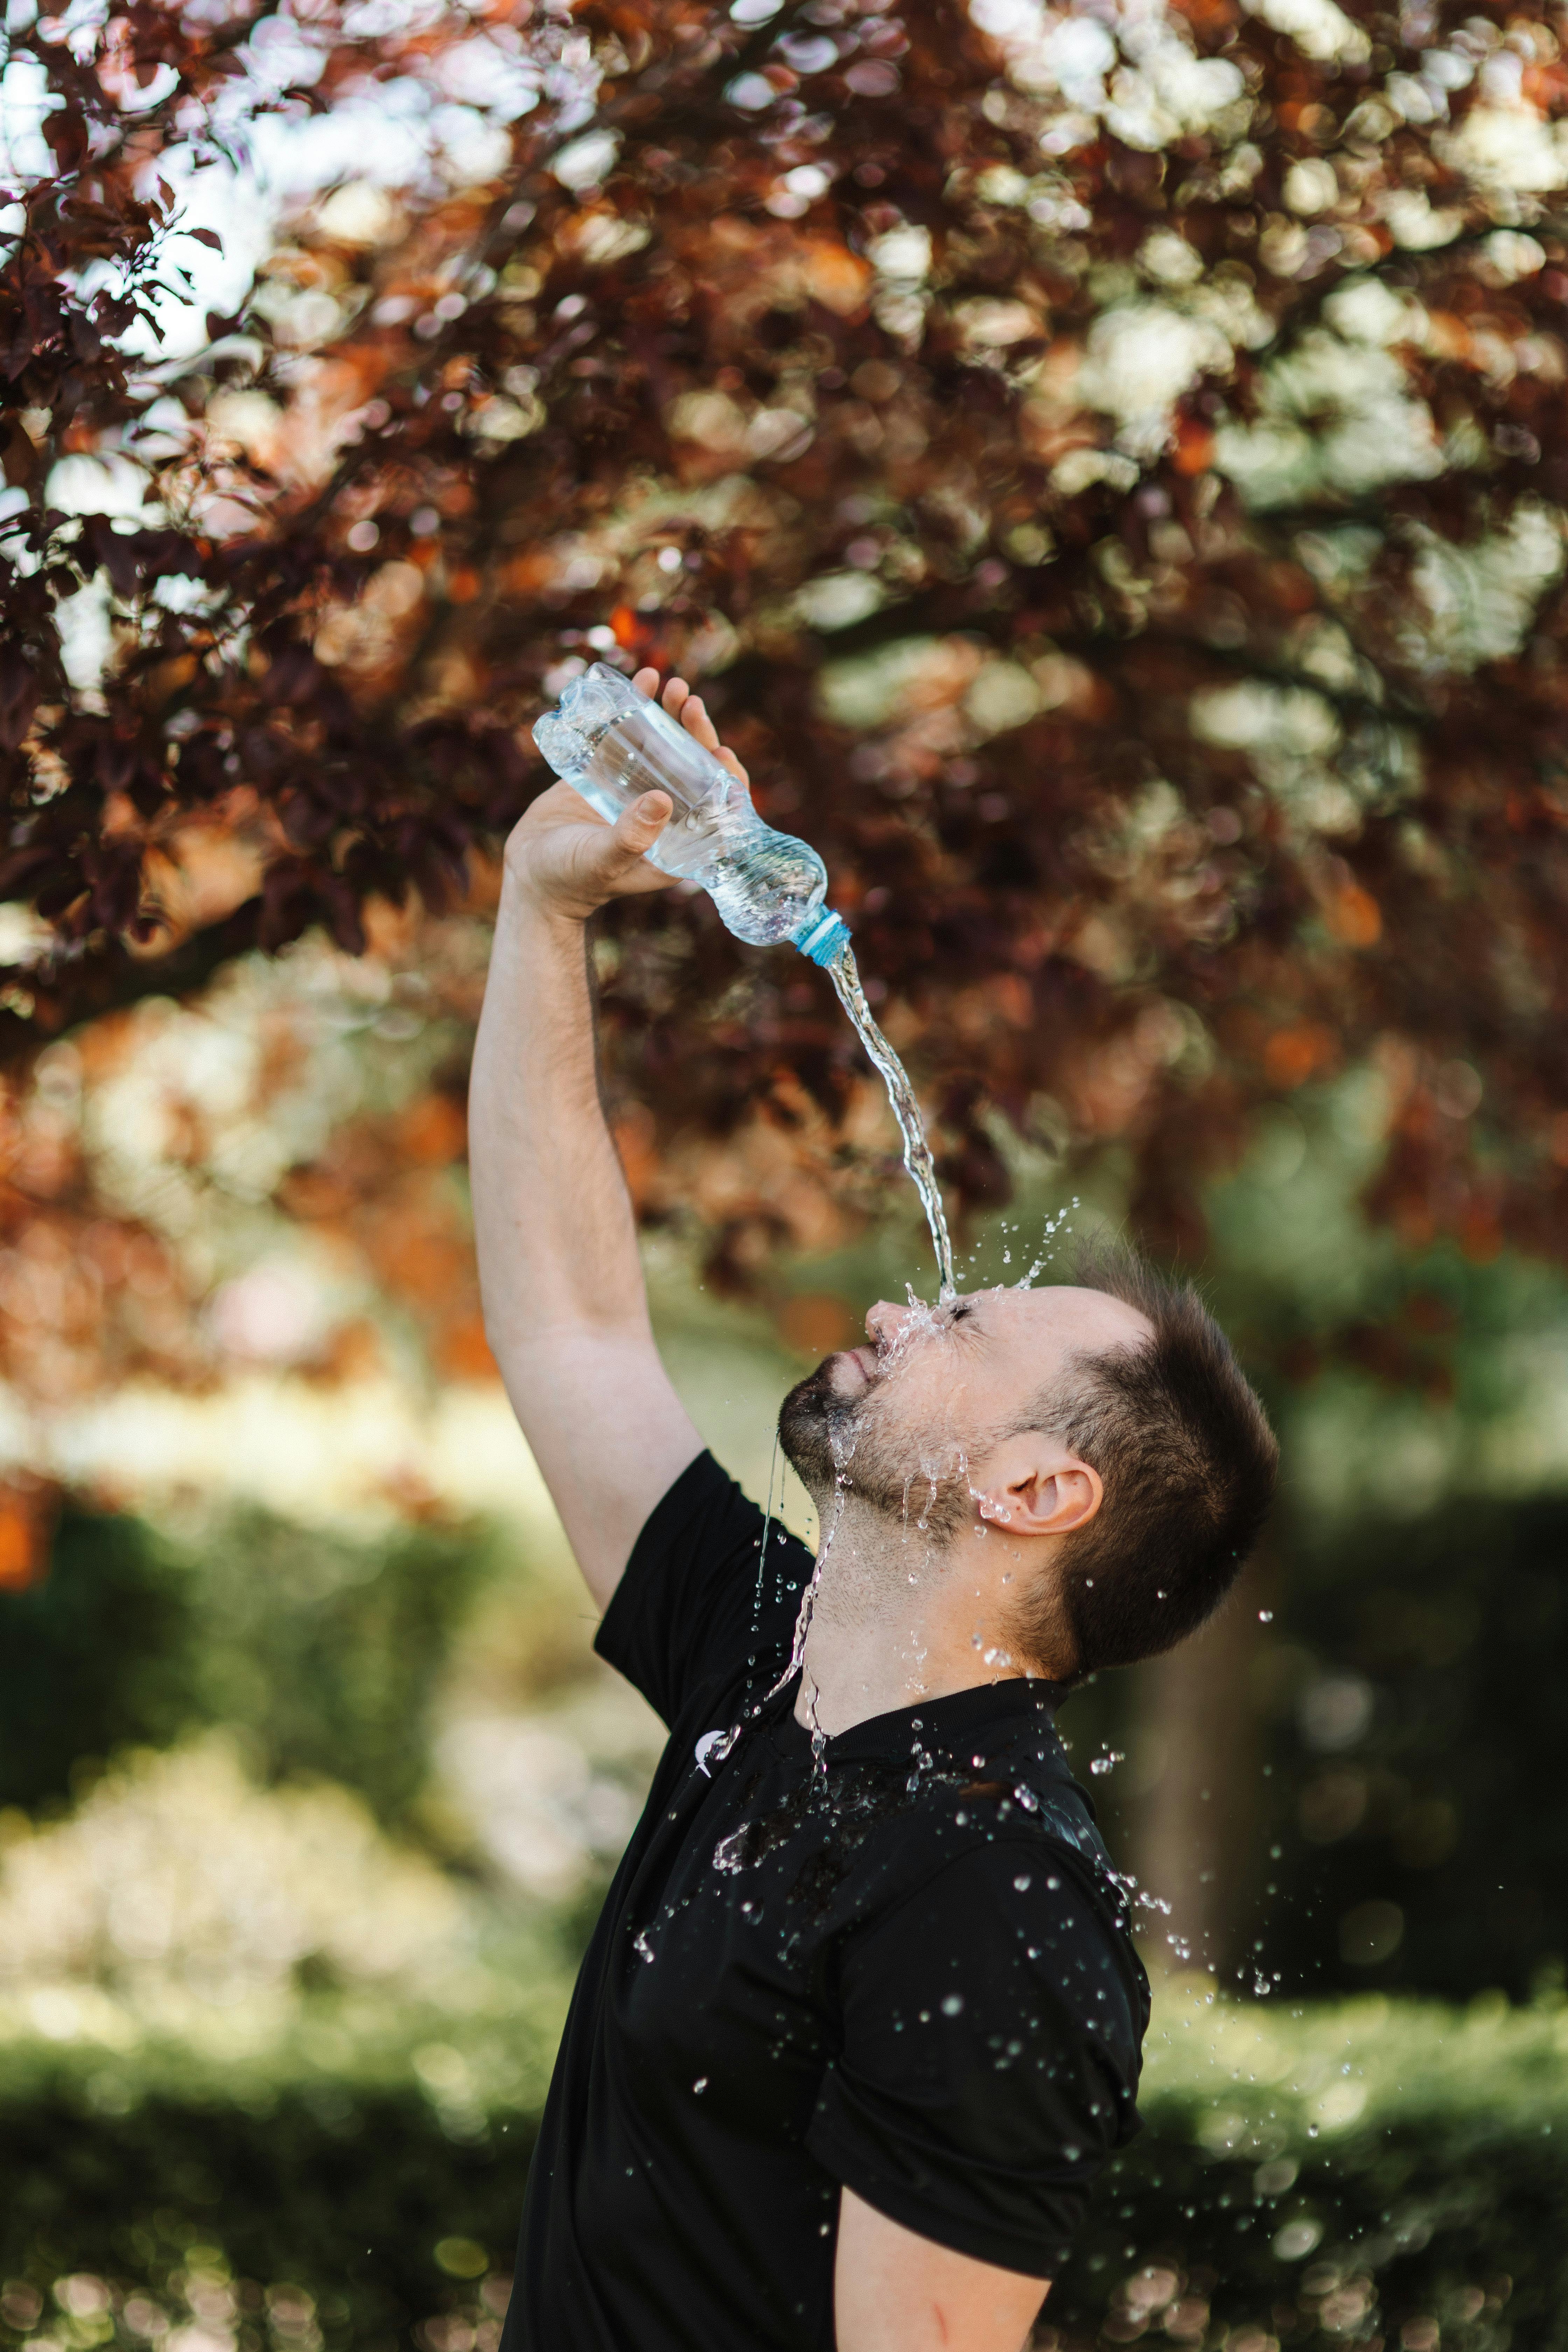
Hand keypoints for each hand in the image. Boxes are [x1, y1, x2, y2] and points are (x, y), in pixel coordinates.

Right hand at [505, 669, 748, 921]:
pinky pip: (631, 737)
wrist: (530, 872)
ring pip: (666, 747)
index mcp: (678, 842)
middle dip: (699, 734)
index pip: (719, 808)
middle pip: (695, 768)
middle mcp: (665, 814)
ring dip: (674, 716)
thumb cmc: (571, 879)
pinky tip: (644, 680)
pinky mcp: (611, 773)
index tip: (722, 752)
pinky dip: (639, 709)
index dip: (727, 779)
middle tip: (690, 703)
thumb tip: (662, 800)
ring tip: (674, 687)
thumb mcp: (602, 860)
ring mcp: (638, 791)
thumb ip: (630, 836)